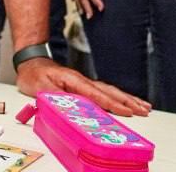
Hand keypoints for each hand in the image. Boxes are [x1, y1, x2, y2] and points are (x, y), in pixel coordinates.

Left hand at [16, 57, 150, 116]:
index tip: (127, 112)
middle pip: (109, 91)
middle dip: (128, 101)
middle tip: (144, 110)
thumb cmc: (34, 75)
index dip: (112, 104)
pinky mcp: (83, 87)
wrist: (30, 63)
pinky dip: (118, 97)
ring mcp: (84, 83)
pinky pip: (105, 92)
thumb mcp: (41, 87)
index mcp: (74, 80)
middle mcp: (82, 80)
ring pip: (110, 91)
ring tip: (144, 106)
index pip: (97, 94)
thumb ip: (58, 98)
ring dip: (127, 99)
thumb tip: (74, 107)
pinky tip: (126, 102)